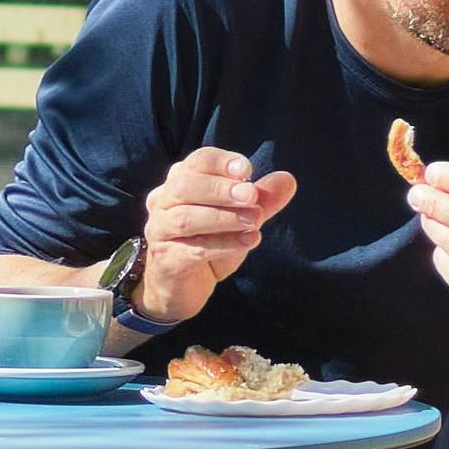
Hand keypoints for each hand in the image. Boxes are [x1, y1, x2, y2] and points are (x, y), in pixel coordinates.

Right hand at [124, 143, 293, 325]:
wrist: (182, 287)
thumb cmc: (208, 243)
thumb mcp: (239, 220)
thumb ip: (261, 200)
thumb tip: (287, 180)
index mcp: (181, 182)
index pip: (198, 161)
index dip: (222, 162)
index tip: (247, 170)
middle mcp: (163, 202)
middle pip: (184, 186)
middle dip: (220, 189)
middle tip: (251, 195)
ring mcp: (160, 231)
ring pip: (185, 218)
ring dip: (223, 217)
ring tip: (254, 220)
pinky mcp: (167, 260)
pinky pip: (193, 249)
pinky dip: (223, 244)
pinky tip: (248, 241)